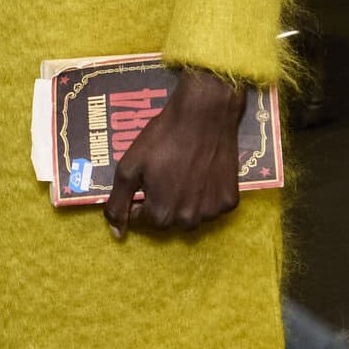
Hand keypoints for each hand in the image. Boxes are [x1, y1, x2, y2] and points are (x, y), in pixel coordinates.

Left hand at [103, 67, 242, 240]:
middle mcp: (188, 220)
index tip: (146, 178)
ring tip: (184, 173)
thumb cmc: (163, 138)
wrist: (204, 114)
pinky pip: (212, 207)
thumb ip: (118, 204)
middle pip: (168, 220)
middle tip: (165, 174)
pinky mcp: (230, 201)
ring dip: (184, 202)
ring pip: (192, 216)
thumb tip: (117, 234)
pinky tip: (203, 174)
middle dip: (162, 201)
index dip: (140, 198)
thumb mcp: (129, 168)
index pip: (143, 219)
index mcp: (161, 215)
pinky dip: (206, 196)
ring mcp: (212, 212)